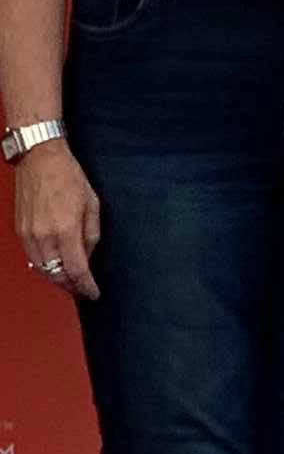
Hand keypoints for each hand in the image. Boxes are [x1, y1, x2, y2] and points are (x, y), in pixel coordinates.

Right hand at [13, 139, 100, 300]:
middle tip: (83, 289)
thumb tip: (88, 257)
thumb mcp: (92, 204)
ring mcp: (29, 235)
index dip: (86, 286)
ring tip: (71, 280)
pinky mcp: (20, 231)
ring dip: (57, 278)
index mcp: (65, 230)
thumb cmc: (68, 177)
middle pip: (57, 275)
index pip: (77, 270)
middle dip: (71, 286)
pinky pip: (32, 258)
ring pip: (42, 270)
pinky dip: (44, 266)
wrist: (40, 160)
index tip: (94, 293)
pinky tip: (54, 265)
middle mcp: (44, 236)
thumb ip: (91, 235)